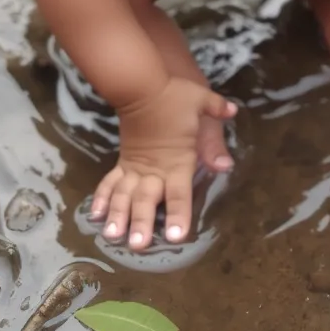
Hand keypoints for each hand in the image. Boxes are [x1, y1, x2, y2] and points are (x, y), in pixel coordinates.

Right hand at [89, 77, 236, 250]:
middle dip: (141, 222)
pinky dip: (102, 198)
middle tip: (137, 244)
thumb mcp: (201, 100)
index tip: (174, 236)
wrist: (141, 85)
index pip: (179, 192)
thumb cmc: (173, 95)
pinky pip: (110, 182)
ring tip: (112, 236)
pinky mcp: (123, 161)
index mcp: (177, 160)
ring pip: (124, 195)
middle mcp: (154, 169)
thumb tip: (234, 113)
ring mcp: (135, 167)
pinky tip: (95, 216)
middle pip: (146, 199)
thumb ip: (217, 109)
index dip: (178, 214)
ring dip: (117, 215)